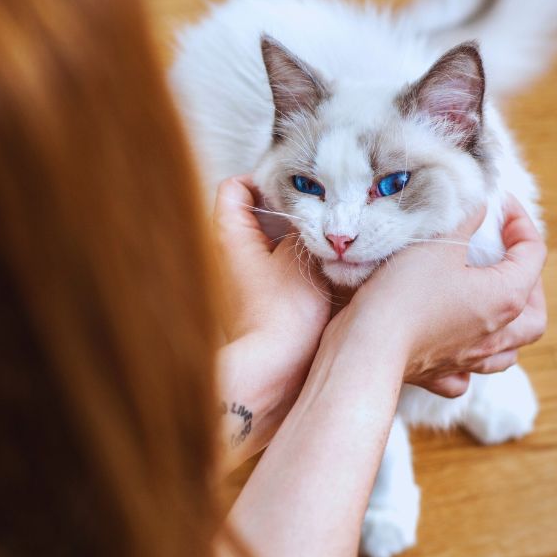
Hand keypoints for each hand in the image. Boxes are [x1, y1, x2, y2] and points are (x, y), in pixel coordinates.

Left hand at [212, 177, 332, 464]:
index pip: (235, 187)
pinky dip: (296, 264)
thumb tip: (319, 206)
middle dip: (291, 211)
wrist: (274, 375)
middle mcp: (226, 255)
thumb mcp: (302, 257)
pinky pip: (276, 269)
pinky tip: (326, 269)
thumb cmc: (284, 315)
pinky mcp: (256, 301)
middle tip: (324, 212)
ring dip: (297, 240)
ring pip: (270, 243)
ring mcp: (240, 279)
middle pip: (255, 214)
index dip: (266, 181)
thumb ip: (307, 225)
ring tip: (330, 239)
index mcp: (228, 235)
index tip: (300, 190)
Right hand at [345, 195, 546, 398]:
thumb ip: (464, 218)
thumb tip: (479, 204)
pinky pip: (466, 376)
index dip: (520, 222)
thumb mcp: (438, 242)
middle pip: (535, 314)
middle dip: (532, 284)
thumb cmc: (404, 293)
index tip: (499, 205)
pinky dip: (469, 363)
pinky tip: (458, 346)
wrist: (367, 347)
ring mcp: (470, 360)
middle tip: (511, 260)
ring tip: (493, 306)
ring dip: (510, 328)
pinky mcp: (440, 374)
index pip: (534, 254)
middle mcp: (496, 334)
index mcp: (505, 297)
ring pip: (509, 351)